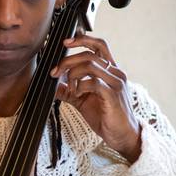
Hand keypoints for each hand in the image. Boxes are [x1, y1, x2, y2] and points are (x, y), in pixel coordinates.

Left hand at [50, 32, 141, 162]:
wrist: (121, 135)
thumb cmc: (106, 117)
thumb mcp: (83, 101)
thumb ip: (70, 91)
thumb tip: (54, 84)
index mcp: (110, 71)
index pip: (99, 45)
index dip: (82, 40)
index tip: (65, 42)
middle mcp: (116, 73)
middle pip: (89, 54)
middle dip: (67, 61)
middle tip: (55, 73)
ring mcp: (116, 83)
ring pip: (90, 65)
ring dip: (72, 75)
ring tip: (69, 88)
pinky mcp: (113, 95)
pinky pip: (93, 82)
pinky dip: (79, 86)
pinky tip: (76, 95)